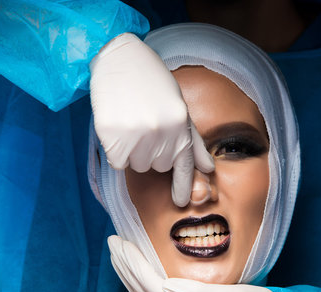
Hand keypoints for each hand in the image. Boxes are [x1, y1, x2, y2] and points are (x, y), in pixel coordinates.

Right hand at [90, 33, 213, 205]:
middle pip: (158, 166)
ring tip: (132, 124)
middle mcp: (161, 133)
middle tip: (146, 127)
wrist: (121, 59)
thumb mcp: (180, 108)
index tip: (181, 202)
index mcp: (180, 126)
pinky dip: (116, 150)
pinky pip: (117, 161)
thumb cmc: (153, 83)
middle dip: (152, 152)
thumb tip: (208, 168)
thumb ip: (193, 141)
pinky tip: (118, 127)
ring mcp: (137, 135)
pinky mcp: (113, 135)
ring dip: (133, 152)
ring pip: (137, 165)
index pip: (184, 166)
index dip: (182, 186)